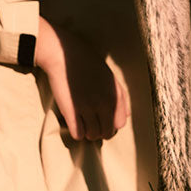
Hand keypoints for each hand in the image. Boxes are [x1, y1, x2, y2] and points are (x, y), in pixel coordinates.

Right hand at [34, 16, 128, 140]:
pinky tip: (74, 123)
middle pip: (106, 133)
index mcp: (115, 96)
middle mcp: (104, 104)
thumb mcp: (110, 76)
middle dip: (100, 130)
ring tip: (83, 123)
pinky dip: (76, 132)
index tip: (103, 119)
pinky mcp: (71, 112)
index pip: (119, 124)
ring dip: (87, 132)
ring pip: (92, 136)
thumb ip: (120, 96)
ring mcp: (87, 109)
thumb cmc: (87, 63)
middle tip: (92, 124)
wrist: (64, 55)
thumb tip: (126, 116)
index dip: (111, 123)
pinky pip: (77, 134)